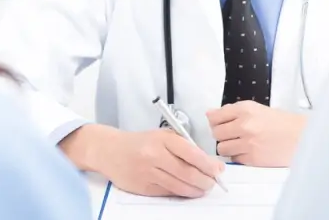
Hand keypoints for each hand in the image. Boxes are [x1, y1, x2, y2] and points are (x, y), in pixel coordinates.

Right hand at [61, 124, 224, 197]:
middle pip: (188, 173)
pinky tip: (186, 190)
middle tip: (213, 183)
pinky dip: (180, 193)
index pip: (191, 153)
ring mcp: (148, 173)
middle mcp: (155, 155)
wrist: (110, 150)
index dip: (208, 164)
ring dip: (195, 190)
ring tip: (202, 188)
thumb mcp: (161, 136)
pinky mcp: (143, 187)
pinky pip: (168, 193)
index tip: (218, 170)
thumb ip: (182, 146)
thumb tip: (207, 163)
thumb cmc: (140, 142)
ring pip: (179, 186)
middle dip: (205, 181)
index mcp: (162, 139)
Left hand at [207, 101, 306, 166]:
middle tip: (231, 135)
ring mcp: (248, 143)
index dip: (214, 121)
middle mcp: (244, 125)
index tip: (218, 123)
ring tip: (239, 144)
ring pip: (222, 148)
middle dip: (221, 134)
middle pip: (216, 133)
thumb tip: (210, 114)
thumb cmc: (280, 122)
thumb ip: (232, 111)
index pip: (214, 116)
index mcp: (245, 109)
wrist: (301, 136)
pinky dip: (237, 156)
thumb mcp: (256, 108)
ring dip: (227, 147)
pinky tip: (248, 151)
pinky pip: (233, 159)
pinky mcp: (252, 159)